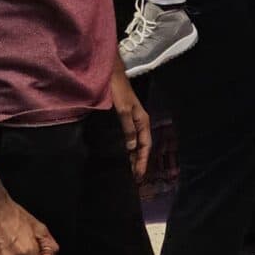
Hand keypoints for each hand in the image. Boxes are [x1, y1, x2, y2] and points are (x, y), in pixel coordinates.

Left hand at [112, 65, 149, 179]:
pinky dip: (125, 148)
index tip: (139, 176)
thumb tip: (132, 148)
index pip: (145, 145)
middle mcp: (138, 122)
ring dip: (132, 156)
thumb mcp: (123, 110)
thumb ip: (128, 128)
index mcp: (142, 121)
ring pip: (133, 143)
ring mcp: (130, 121)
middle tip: (134, 178)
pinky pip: (126, 138)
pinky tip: (120, 154)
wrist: (109, 75)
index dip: (143, 160)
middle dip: (139, 161)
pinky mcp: (121, 120)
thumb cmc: (118, 91)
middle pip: (141, 146)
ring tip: (129, 171)